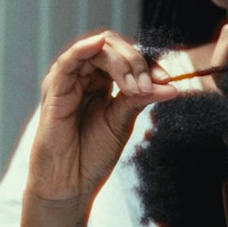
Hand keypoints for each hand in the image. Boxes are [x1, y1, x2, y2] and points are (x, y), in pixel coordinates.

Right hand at [28, 30, 176, 203]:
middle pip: (112, 48)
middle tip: (148, 86)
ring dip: (120, 63)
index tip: (167, 80)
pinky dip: (82, 49)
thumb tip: (172, 87)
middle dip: (136, 62)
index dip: (148, 63)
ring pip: (95, 51)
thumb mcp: (122, 121)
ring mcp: (69, 80)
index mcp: (102, 82)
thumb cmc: (92, 154)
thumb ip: (141, 99)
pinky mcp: (55, 89)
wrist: (70, 182)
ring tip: (134, 87)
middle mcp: (84, 76)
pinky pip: (68, 61)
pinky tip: (97, 44)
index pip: (126, 57)